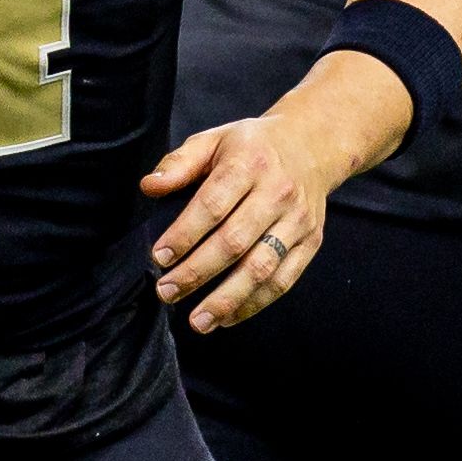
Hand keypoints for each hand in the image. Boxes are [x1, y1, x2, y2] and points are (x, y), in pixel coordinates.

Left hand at [139, 113, 335, 332]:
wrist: (312, 145)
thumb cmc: (251, 147)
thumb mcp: (213, 139)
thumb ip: (180, 163)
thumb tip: (149, 187)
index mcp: (249, 163)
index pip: (213, 205)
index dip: (185, 234)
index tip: (159, 257)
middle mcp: (277, 193)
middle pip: (234, 242)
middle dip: (197, 273)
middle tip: (166, 292)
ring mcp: (297, 221)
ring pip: (261, 268)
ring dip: (227, 300)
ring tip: (197, 321)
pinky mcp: (310, 243)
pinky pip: (283, 280)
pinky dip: (255, 304)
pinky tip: (227, 317)